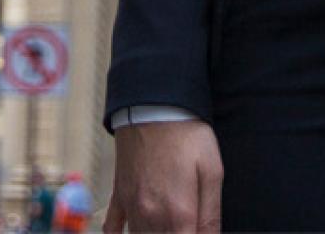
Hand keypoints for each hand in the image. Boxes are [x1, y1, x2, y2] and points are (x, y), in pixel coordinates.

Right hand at [105, 120, 221, 233]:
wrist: (153, 104)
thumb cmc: (187, 135)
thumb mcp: (211, 170)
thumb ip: (211, 214)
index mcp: (177, 215)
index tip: (198, 229)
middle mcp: (150, 217)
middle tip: (186, 222)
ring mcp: (131, 207)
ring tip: (169, 224)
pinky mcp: (119, 193)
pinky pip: (112, 227)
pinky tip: (129, 232)